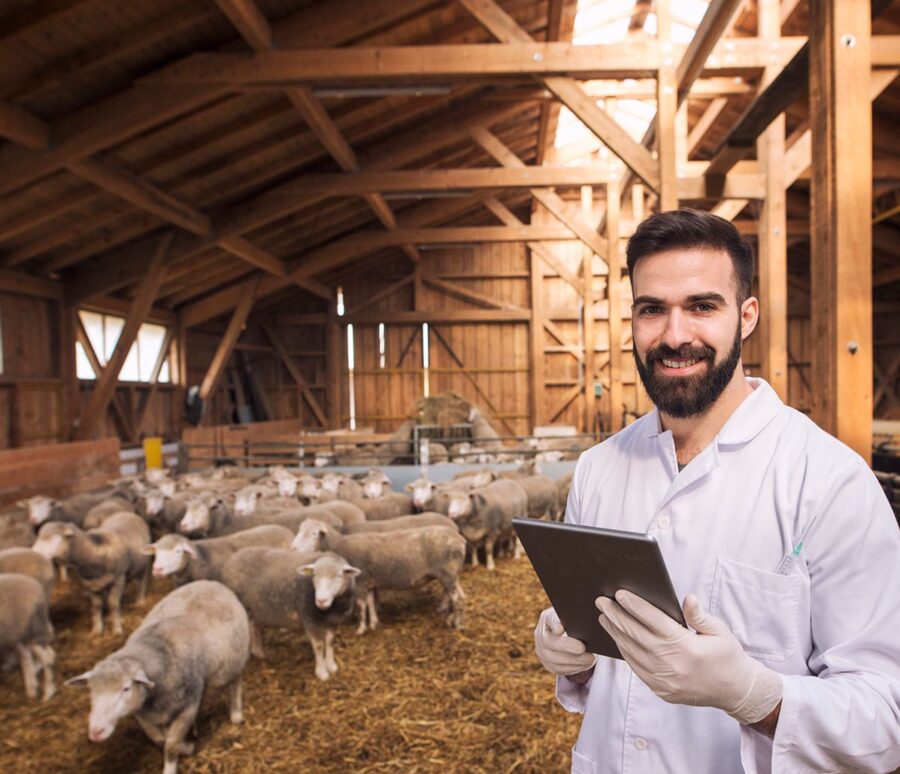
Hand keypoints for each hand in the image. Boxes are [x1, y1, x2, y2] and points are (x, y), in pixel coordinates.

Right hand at [534, 607, 597, 676]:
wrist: (567, 635)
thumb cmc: (574, 623)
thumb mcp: (574, 616)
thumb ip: (576, 618)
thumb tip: (584, 622)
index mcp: (547, 618)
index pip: (549, 620)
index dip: (554, 624)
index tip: (560, 629)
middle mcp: (540, 634)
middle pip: (549, 642)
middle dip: (567, 647)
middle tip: (583, 648)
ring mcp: (542, 651)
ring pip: (554, 659)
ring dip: (574, 660)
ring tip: (590, 659)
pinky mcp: (548, 664)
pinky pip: (559, 669)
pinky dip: (574, 668)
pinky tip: (585, 664)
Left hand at [596, 591, 781, 724]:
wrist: (736, 692)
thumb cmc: (727, 656)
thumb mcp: (719, 632)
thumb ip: (699, 616)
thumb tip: (687, 598)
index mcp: (687, 647)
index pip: (654, 621)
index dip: (635, 606)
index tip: (619, 593)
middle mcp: (672, 664)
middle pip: (636, 635)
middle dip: (616, 615)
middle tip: (601, 601)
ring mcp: (665, 680)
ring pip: (632, 652)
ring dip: (615, 632)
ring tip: (604, 617)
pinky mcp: (661, 690)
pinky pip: (637, 668)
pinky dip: (625, 651)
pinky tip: (618, 638)